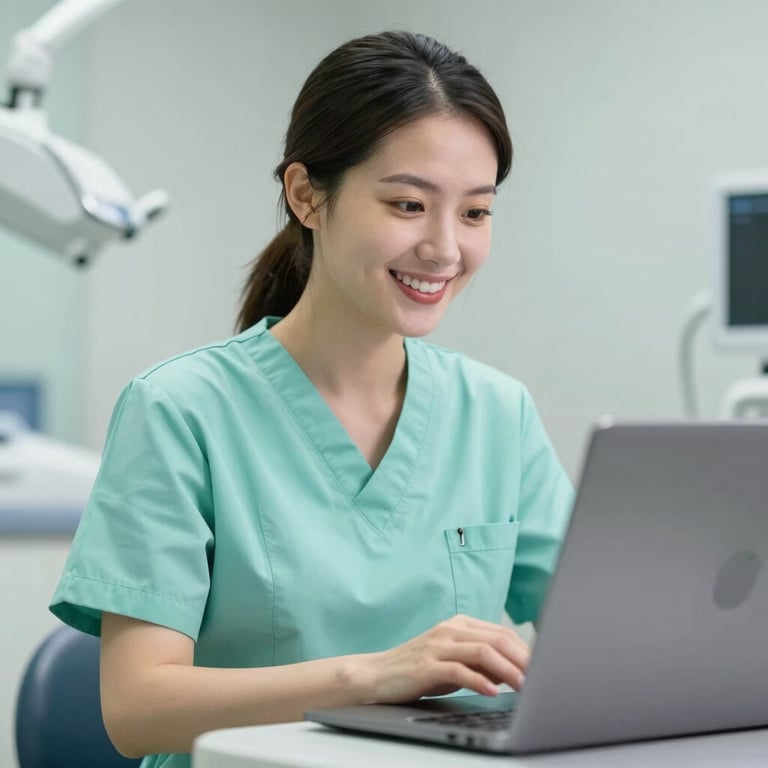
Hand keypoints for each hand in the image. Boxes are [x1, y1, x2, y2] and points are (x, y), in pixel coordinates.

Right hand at [361, 615, 529, 703]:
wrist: (378, 675)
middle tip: (542, 677)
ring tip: (524, 686)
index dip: (526, 650)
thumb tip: (517, 670)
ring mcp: (438, 646)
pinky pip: (459, 670)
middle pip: (497, 639)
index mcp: (459, 624)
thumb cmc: (419, 670)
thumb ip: (481, 662)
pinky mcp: (427, 666)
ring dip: (508, 670)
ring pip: (482, 652)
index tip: (544, 668)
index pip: (502, 632)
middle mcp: (450, 630)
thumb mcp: (454, 662)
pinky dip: (480, 681)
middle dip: (523, 659)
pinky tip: (493, 692)